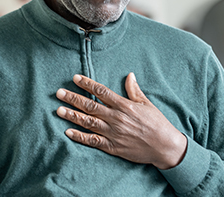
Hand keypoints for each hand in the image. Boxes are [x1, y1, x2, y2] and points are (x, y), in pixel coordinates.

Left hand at [55, 73, 187, 169]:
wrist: (164, 146)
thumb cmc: (157, 123)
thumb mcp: (147, 104)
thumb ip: (134, 90)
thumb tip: (129, 75)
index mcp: (124, 105)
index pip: (102, 91)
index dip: (87, 84)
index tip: (75, 78)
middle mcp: (116, 118)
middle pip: (90, 106)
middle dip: (73, 98)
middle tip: (59, 93)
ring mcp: (113, 133)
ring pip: (89, 122)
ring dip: (72, 116)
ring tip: (59, 110)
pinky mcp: (113, 147)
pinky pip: (93, 141)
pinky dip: (80, 137)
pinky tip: (68, 132)